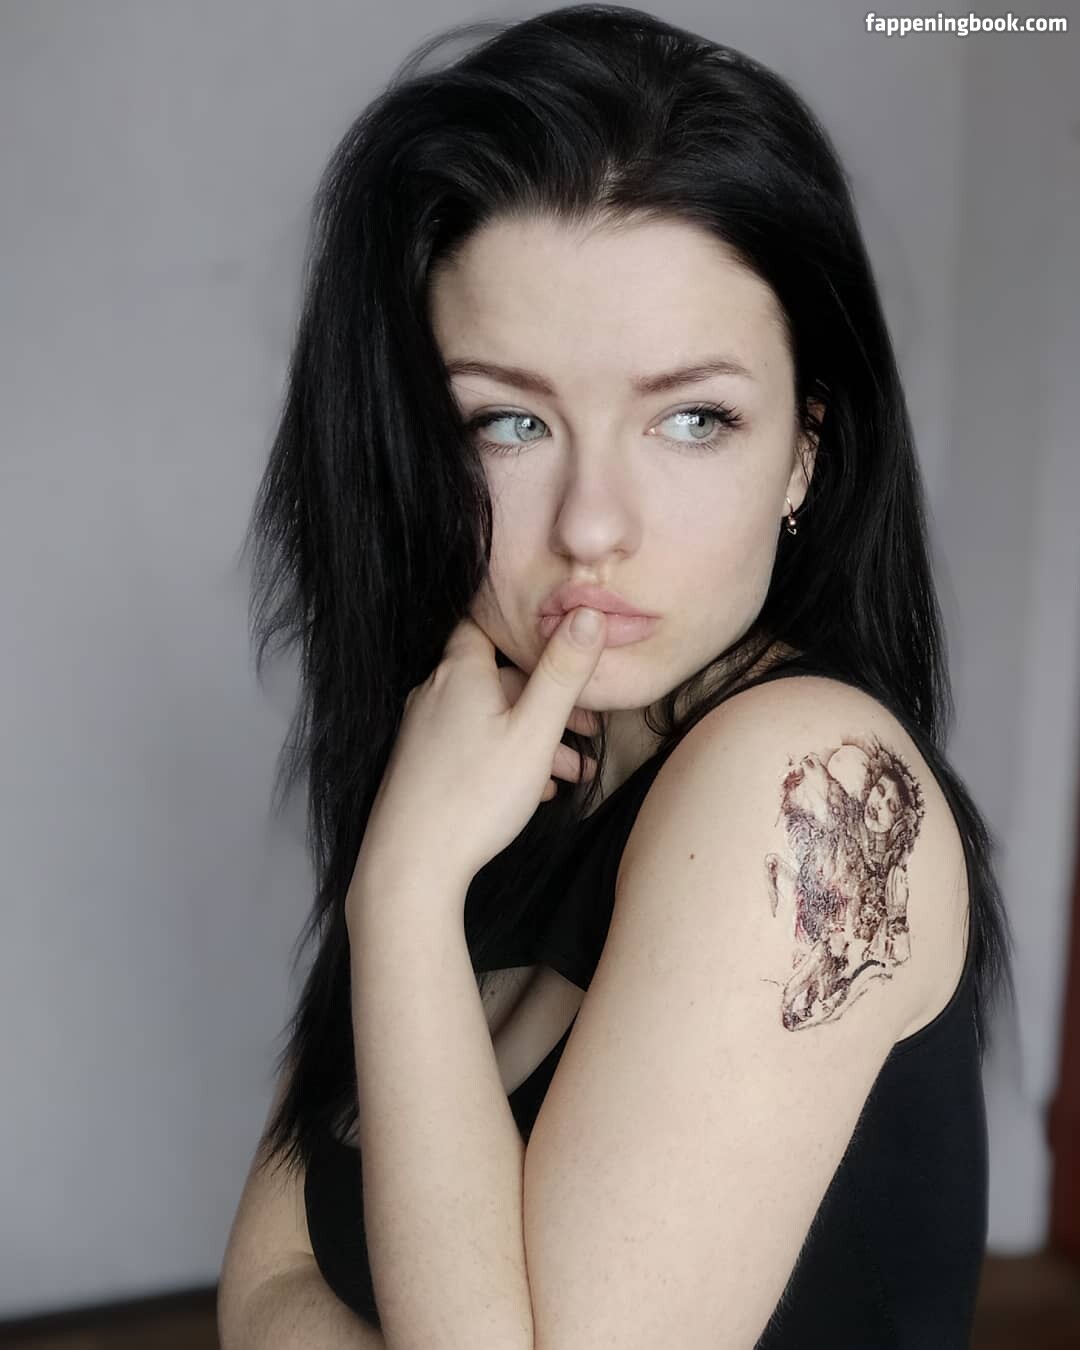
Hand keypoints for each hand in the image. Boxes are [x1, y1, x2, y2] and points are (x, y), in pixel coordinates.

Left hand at [352, 607, 606, 900]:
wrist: (411, 865)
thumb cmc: (475, 796)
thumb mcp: (535, 732)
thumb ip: (562, 673)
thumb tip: (588, 612)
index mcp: (459, 672)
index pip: (489, 624)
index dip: (526, 631)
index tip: (563, 645)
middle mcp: (435, 692)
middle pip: (500, 679)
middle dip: (548, 702)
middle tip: (589, 731)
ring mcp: (424, 729)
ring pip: (490, 717)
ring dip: (534, 738)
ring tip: (573, 775)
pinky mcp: (421, 762)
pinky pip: (472, 744)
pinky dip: (506, 756)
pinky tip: (535, 790)